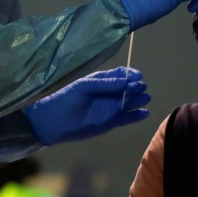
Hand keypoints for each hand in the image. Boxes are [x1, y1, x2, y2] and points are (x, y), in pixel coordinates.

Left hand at [24, 68, 150, 144]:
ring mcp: (111, 108)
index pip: (121, 75)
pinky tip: (144, 113)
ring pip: (130, 102)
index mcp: (103, 81)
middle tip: (140, 88)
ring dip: (139, 100)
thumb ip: (105, 84)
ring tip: (144, 99)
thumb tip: (126, 82)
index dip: (130, 74)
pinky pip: (127, 118)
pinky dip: (136, 116)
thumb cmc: (66, 99)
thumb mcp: (84, 86)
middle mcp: (110, 93)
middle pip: (128, 88)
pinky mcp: (111, 122)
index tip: (137, 76)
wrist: (53, 121)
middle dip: (136, 87)